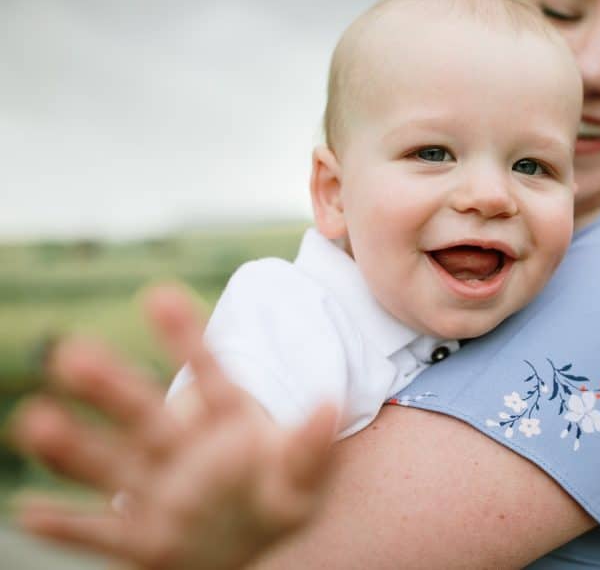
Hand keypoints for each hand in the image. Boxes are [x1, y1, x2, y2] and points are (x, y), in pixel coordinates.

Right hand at [12, 284, 338, 569]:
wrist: (248, 549)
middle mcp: (181, 450)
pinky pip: (98, 534)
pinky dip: (65, 525)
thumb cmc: (275, 501)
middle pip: (143, 414)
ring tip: (34, 420)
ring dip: (74, 445)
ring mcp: (156, 493)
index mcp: (226, 426)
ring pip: (112, 464)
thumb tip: (330, 404)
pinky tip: (27, 511)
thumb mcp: (303, 480)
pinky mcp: (139, 540)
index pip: (208, 375)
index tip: (159, 294)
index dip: (185, 337)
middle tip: (71, 352)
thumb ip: (311, 449)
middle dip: (110, 385)